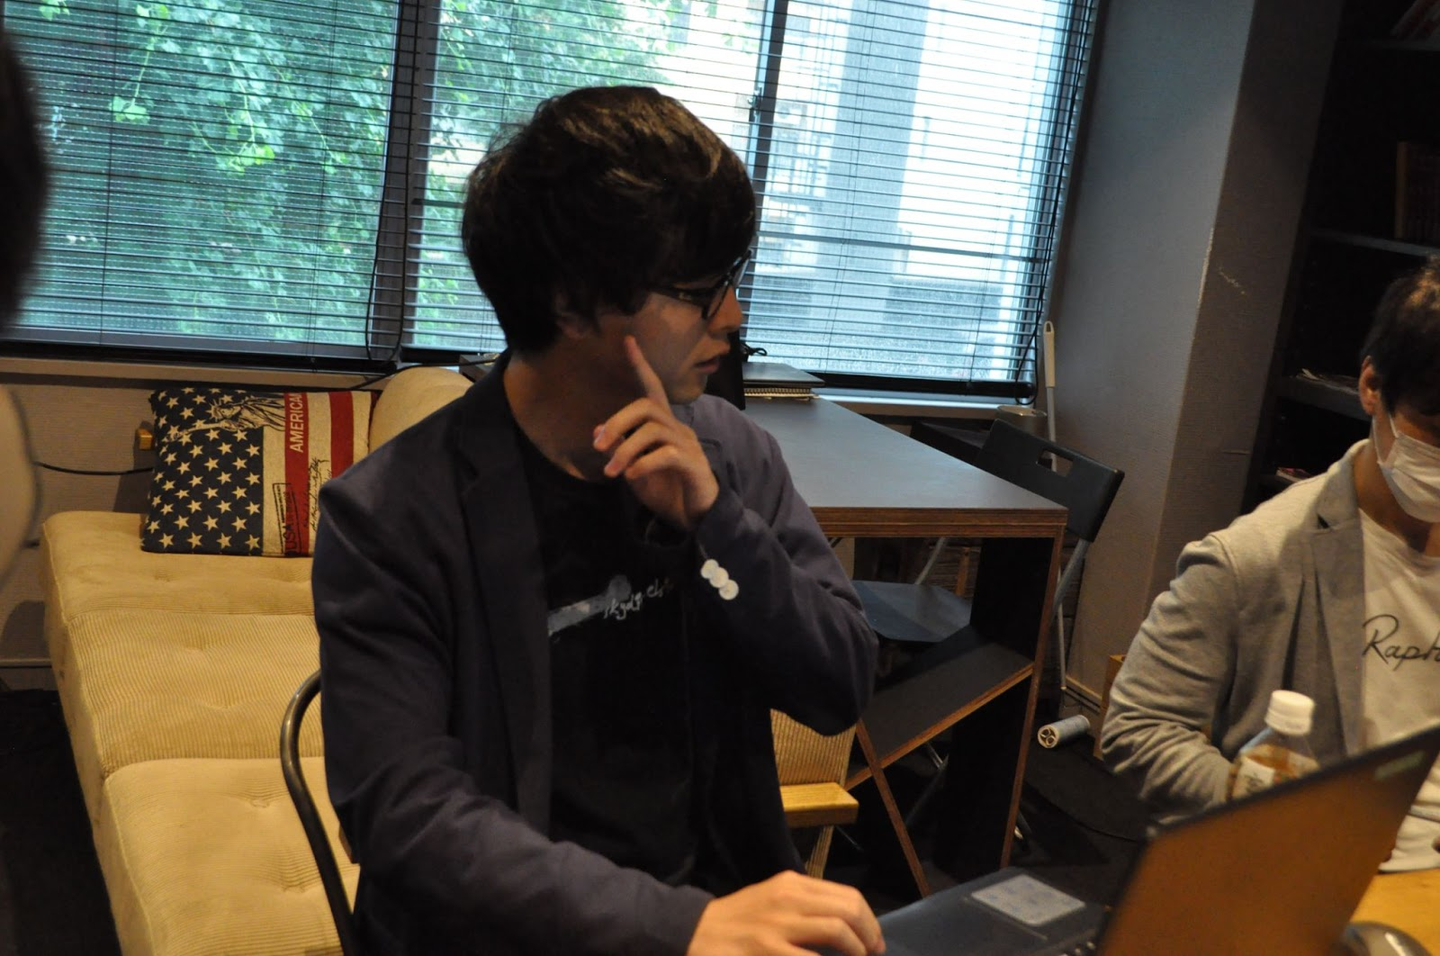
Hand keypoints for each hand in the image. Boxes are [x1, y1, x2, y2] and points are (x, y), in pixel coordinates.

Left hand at [592, 336, 718, 529]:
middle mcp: (678, 429)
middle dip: (617, 422)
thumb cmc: (666, 489)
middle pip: (647, 407)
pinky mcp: (693, 464)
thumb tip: (599, 433)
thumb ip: (620, 451)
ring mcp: (688, 445)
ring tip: (612, 471)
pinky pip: (666, 454)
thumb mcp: (634, 470)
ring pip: (653, 430)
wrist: (695, 517)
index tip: (628, 341)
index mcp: (664, 427)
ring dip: (626, 450)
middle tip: (598, 446)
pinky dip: (643, 464)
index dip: (641, 366)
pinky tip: (632, 477)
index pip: (653, 388)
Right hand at [686, 871, 884, 955]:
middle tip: (873, 953)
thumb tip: (846, 925)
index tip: (873, 940)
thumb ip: (805, 907)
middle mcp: (788, 898)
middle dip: (870, 934)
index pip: (847, 895)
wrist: (693, 932)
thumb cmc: (737, 921)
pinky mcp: (768, 950)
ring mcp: (778, 924)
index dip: (869, 920)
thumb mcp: (773, 900)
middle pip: (848, 909)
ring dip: (857, 950)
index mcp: (792, 883)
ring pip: (837, 930)